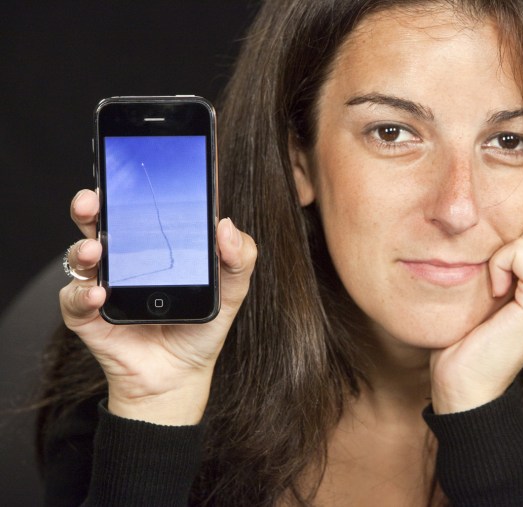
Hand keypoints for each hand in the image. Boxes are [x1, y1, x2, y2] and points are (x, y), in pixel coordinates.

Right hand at [59, 189, 256, 424]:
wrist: (180, 375)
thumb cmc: (199, 326)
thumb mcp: (231, 291)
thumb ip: (239, 258)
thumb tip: (226, 224)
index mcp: (152, 243)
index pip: (138, 206)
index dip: (131, 186)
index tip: (133, 170)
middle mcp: (121, 257)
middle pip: (98, 221)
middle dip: (91, 204)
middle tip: (95, 200)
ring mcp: (100, 284)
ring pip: (79, 255)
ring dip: (83, 247)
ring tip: (96, 249)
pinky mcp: (86, 315)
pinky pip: (74, 300)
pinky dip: (82, 295)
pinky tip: (98, 294)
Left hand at [430, 201, 522, 413]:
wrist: (466, 382)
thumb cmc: (473, 331)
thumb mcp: (501, 282)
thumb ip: (517, 254)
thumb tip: (512, 211)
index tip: (517, 236)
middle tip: (510, 252)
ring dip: (520, 240)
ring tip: (500, 272)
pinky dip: (502, 260)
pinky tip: (493, 287)